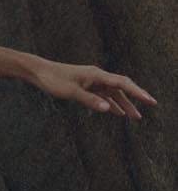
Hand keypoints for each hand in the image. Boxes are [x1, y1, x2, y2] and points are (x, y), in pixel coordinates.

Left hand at [30, 58, 157, 118]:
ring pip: (113, 94)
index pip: (122, 84)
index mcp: (97, 75)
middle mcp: (97, 77)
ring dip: (124, 105)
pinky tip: (117, 113)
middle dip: (136, 98)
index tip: (149, 100)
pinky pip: (103, 96)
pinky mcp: (86, 87)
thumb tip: (108, 109)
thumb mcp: (71, 92)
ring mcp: (92, 82)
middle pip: (122, 88)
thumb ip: (89, 101)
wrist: (39, 73)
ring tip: (135, 117)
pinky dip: (111, 105)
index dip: (137, 92)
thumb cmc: (53, 80)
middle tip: (150, 107)